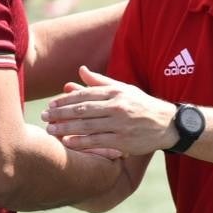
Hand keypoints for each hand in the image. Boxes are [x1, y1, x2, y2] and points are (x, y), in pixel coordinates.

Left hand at [41, 66, 178, 155]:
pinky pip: (98, 141)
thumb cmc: (141, 104)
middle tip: (44, 116)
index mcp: (115, 92)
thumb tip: (81, 70)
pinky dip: (81, 142)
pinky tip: (67, 142)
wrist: (167, 123)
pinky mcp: (124, 141)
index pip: (85, 94)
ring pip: (87, 126)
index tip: (50, 104)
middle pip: (82, 109)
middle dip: (60, 113)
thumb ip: (100, 81)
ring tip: (50, 130)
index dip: (65, 100)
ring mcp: (120, 124)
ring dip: (66, 128)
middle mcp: (117, 106)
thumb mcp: (123, 89)